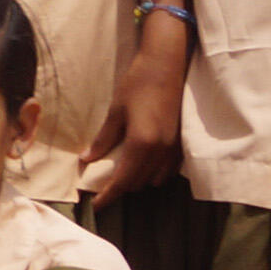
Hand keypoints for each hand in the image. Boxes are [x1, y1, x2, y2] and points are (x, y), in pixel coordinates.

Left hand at [81, 24, 189, 199]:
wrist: (168, 63)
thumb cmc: (139, 83)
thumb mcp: (116, 112)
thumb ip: (103, 139)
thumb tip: (87, 160)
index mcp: (143, 144)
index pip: (124, 181)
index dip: (108, 196)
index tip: (96, 206)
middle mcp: (162, 151)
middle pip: (139, 183)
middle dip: (120, 187)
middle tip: (102, 183)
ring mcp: (176, 147)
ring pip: (155, 178)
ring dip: (138, 180)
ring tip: (120, 172)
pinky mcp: (183, 141)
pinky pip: (168, 168)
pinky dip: (153, 171)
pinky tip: (141, 162)